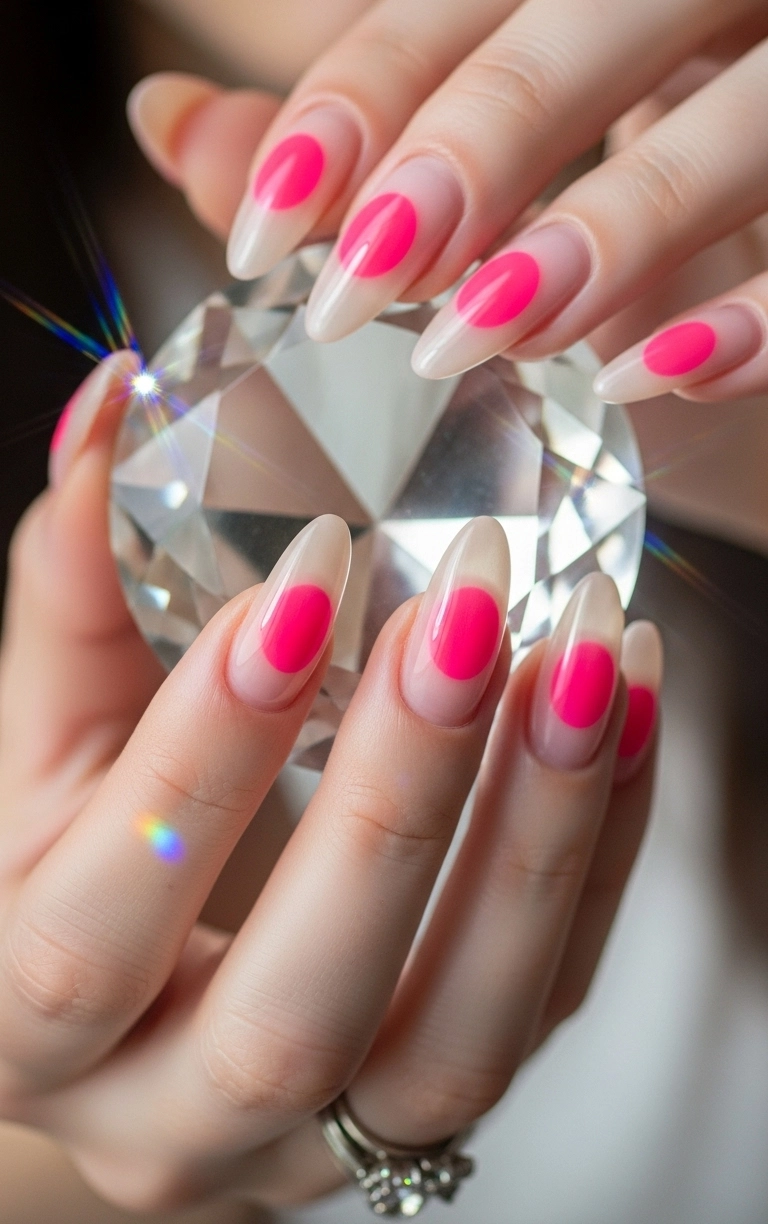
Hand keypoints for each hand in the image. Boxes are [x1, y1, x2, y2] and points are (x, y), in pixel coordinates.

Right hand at [0, 352, 658, 1211]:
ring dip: (536, 838)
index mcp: (28, 1024)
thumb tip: (112, 408)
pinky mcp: (437, 1101)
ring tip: (586, 655)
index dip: (198, 759)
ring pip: (454, 1045)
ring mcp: (323, 1137)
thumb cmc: (71, 855)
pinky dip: (595, 846)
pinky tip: (621, 703)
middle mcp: (168, 1118)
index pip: (96, 932)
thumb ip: (76, 590)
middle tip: (466, 611)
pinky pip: (544, 1001)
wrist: (137, 1019)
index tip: (301, 578)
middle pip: (291, 1015)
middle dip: (394, 806)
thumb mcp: (50, 739)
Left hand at [131, 0, 767, 406]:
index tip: (268, 230)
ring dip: (626, 204)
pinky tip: (659, 376)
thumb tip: (167, 120)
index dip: (374, 79)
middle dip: (497, 114)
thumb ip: (342, 180)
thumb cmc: (630, 293)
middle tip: (374, 275)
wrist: (767, 366)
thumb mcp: (481, 238)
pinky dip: (763, 303)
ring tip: (496, 331)